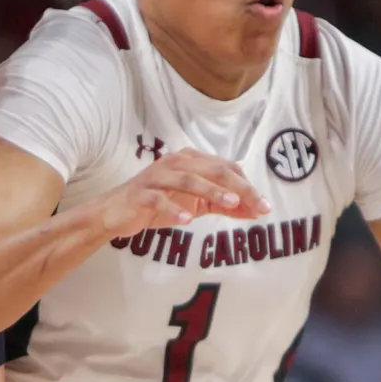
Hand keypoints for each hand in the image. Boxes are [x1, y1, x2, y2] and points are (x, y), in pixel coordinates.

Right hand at [89, 148, 270, 238]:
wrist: (116, 212)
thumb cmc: (159, 205)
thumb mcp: (195, 205)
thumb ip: (223, 206)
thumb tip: (255, 211)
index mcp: (191, 160)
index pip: (226, 168)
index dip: (247, 186)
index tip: (264, 206)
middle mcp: (175, 162)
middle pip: (213, 170)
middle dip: (239, 188)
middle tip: (258, 205)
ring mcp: (157, 176)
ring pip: (188, 179)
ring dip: (212, 191)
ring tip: (231, 204)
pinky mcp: (141, 193)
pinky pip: (159, 199)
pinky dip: (173, 209)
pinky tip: (186, 220)